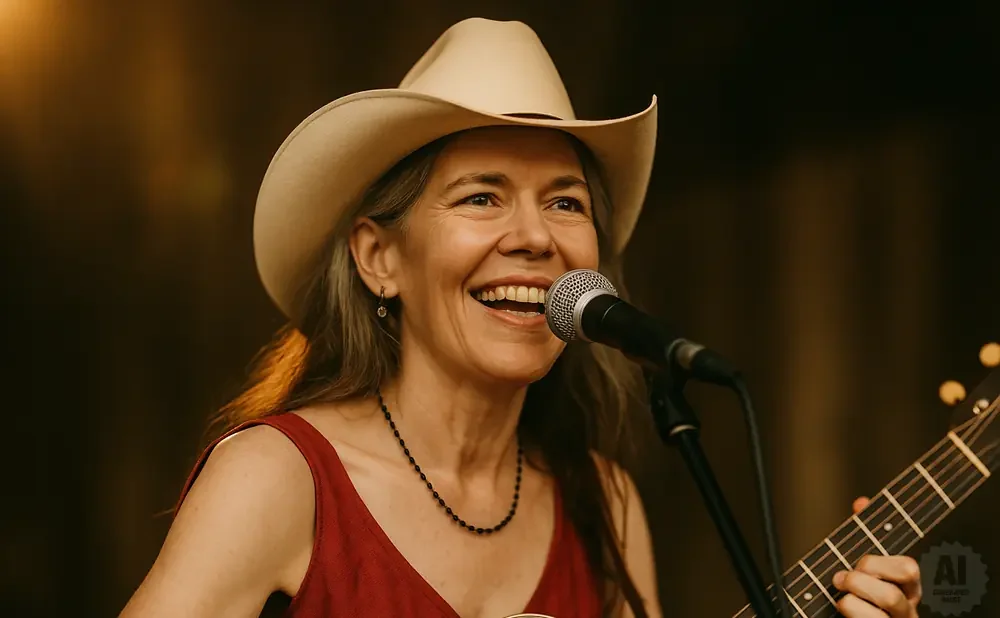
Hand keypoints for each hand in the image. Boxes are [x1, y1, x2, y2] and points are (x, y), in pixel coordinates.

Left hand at [832, 496, 921, 616]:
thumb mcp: (866, 568)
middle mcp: (906, 609)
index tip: (859, 560)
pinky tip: (840, 606)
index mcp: (907, 589)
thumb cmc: (863, 597)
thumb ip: (865, 537)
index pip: (908, 567)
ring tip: (839, 594)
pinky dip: (849, 610)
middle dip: (866, 573)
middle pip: (898, 585)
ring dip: (854, 595)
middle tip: (842, 577)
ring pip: (886, 605)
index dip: (880, 561)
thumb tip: (862, 503)